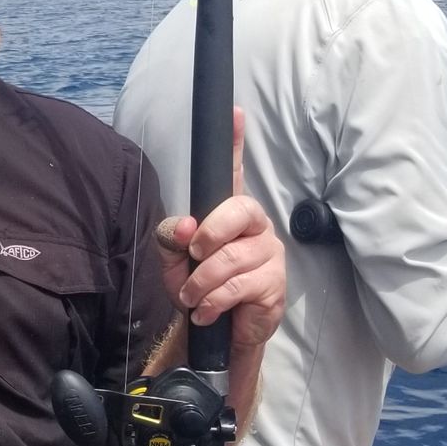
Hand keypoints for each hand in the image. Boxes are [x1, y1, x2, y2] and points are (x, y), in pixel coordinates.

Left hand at [155, 110, 285, 350]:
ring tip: (191, 298)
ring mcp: (269, 252)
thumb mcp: (174, 262)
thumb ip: (172, 238)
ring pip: (231, 257)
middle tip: (193, 255)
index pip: (232, 172)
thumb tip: (185, 226)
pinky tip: (206, 313)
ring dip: (201, 282)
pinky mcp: (274, 283)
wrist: (218, 334)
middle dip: (208, 234)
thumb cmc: (199, 288)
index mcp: (229, 213)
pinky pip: (238, 286)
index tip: (234, 111)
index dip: (235, 142)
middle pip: (237, 209)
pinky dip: (212, 302)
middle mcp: (254, 225)